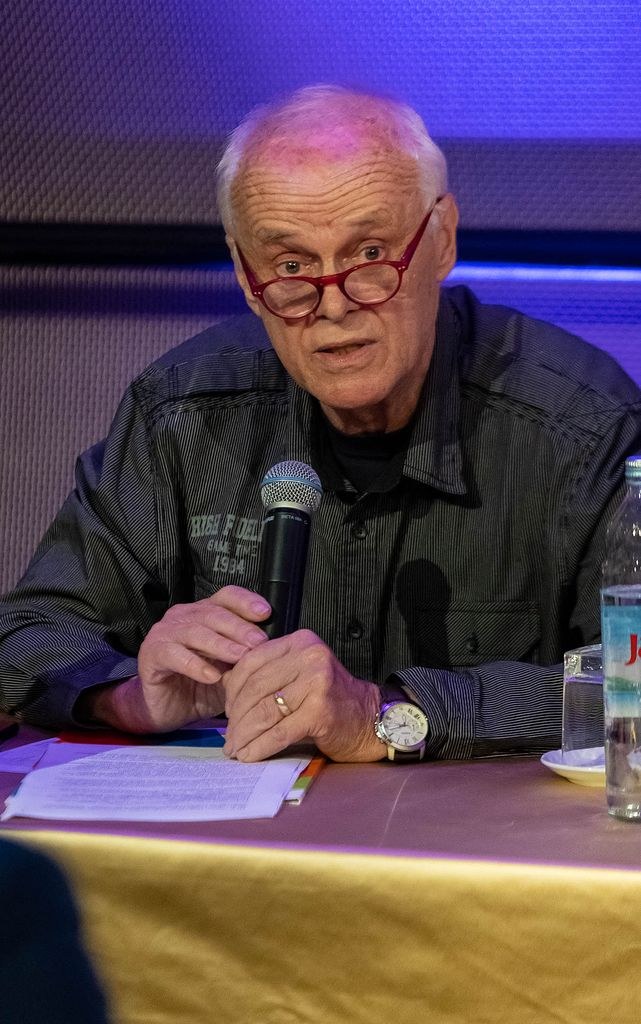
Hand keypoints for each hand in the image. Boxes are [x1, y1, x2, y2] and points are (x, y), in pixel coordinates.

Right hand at [83, 586, 270, 732]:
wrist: (167, 709)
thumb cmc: (202, 685)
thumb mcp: (231, 669)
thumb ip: (246, 656)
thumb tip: (276, 649)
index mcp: (204, 613)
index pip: (226, 597)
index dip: (245, 601)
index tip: (266, 613)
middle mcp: (183, 617)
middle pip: (213, 613)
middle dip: (239, 627)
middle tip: (259, 643)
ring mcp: (165, 633)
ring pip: (195, 632)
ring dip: (220, 644)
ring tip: (240, 657)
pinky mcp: (151, 655)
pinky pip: (174, 655)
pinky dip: (195, 665)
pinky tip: (212, 676)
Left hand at [222, 629, 386, 762]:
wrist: (371, 719)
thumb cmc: (331, 700)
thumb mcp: (300, 675)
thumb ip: (269, 674)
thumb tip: (225, 687)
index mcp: (300, 642)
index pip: (252, 661)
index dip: (232, 689)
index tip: (226, 711)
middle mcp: (309, 656)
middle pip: (255, 687)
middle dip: (236, 717)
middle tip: (229, 737)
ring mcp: (317, 682)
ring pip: (264, 710)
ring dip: (244, 735)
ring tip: (235, 749)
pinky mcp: (320, 711)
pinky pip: (279, 731)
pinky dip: (260, 746)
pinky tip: (250, 756)